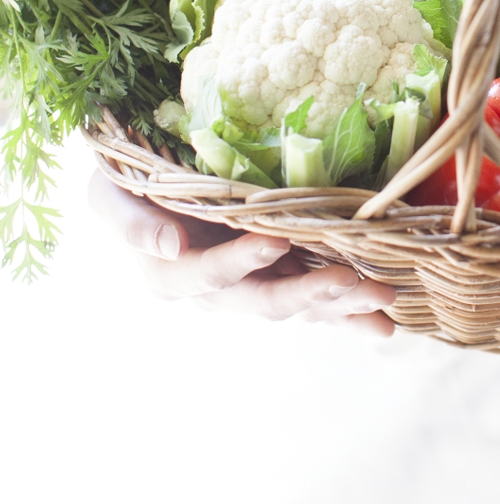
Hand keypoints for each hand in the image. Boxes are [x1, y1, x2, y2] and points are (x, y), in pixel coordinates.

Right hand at [88, 172, 396, 331]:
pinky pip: (317, 301)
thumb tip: (169, 244)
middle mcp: (219, 293)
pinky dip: (349, 310)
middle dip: (312, 294)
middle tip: (354, 282)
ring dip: (343, 307)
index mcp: (175, 275)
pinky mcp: (281, 278)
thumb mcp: (111, 195)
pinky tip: (385, 319)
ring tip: (384, 301)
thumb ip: (132, 221)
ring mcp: (253, 288)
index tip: (273, 240)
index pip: (212, 274)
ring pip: (301, 305)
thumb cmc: (126, 184)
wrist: (150, 186)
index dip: (241, 260)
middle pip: (267, 300)